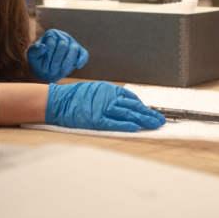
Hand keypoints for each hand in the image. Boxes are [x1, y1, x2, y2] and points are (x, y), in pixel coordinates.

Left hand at [27, 29, 88, 82]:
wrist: (47, 69)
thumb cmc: (39, 60)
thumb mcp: (32, 55)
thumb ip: (35, 50)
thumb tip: (43, 47)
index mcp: (52, 35)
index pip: (51, 44)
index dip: (48, 57)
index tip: (45, 68)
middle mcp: (63, 37)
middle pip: (63, 46)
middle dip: (57, 60)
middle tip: (52, 71)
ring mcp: (73, 43)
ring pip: (74, 49)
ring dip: (68, 61)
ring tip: (63, 70)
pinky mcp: (80, 52)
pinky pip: (84, 53)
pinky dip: (83, 59)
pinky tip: (78, 66)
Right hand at [45, 81, 166, 131]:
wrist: (58, 101)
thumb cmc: (77, 97)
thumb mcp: (97, 90)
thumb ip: (112, 95)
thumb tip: (129, 102)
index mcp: (109, 90)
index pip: (131, 99)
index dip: (144, 107)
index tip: (153, 113)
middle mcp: (108, 97)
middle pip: (133, 106)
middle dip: (149, 114)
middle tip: (161, 121)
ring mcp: (102, 108)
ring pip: (127, 113)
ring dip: (143, 119)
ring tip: (154, 124)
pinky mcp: (95, 119)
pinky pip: (113, 122)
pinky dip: (125, 125)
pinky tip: (136, 127)